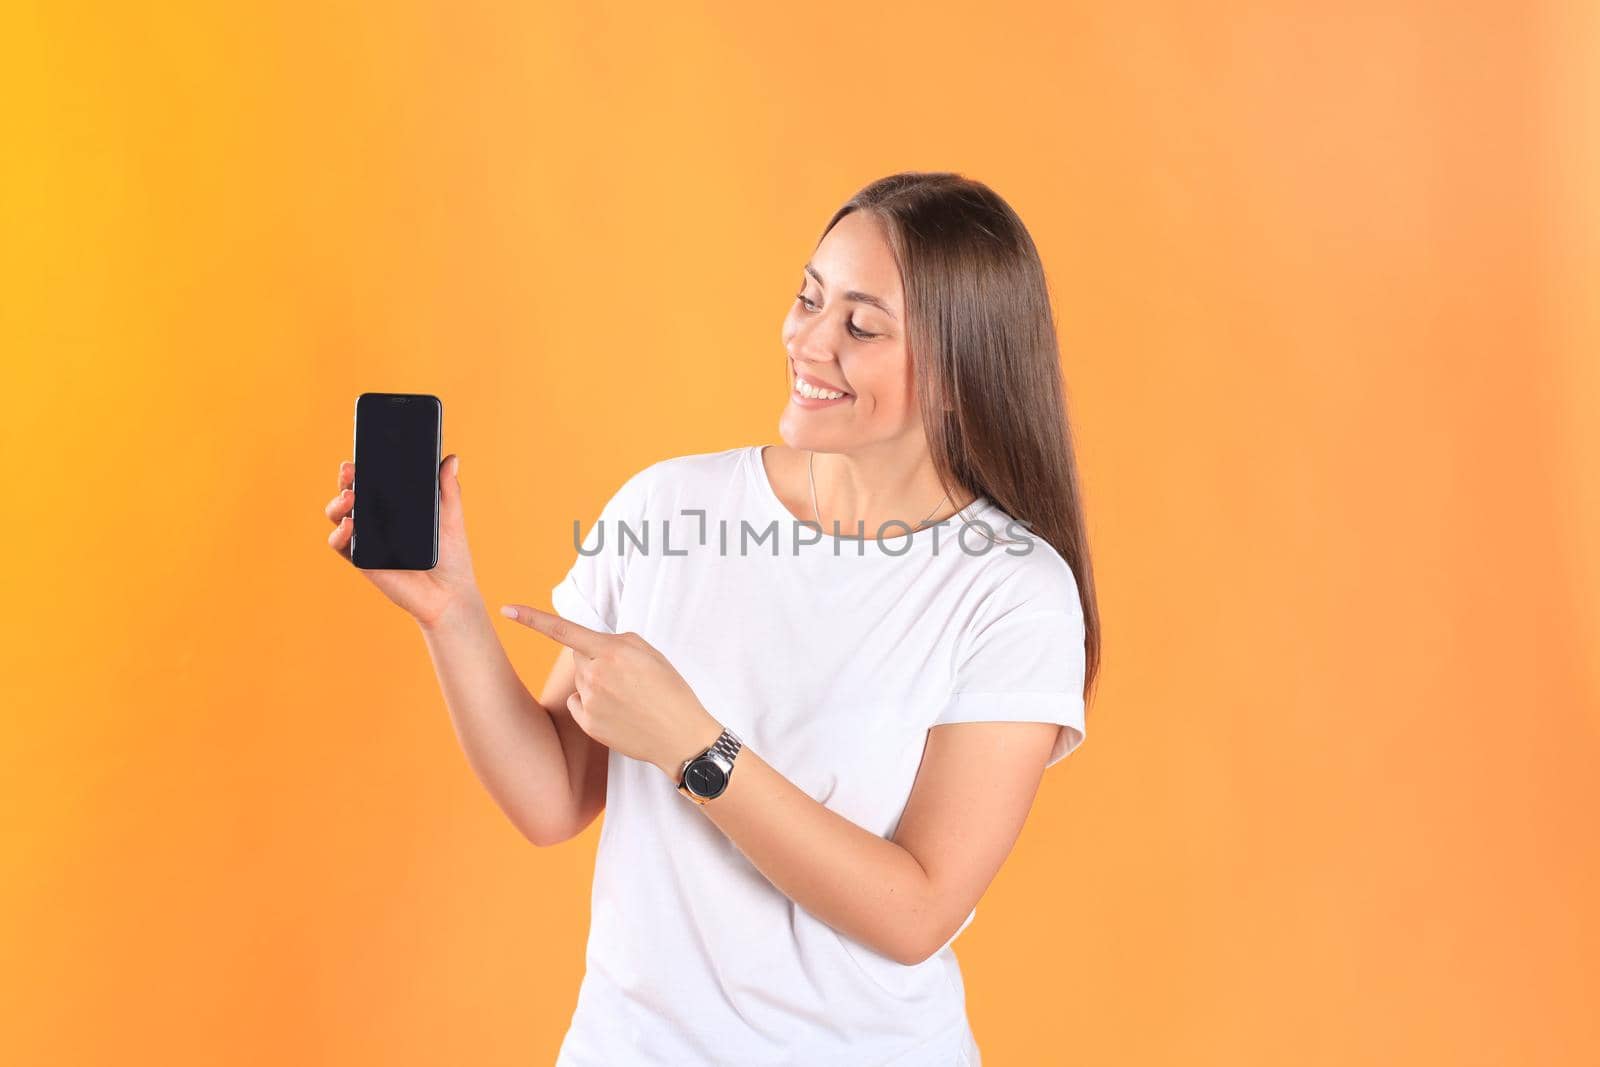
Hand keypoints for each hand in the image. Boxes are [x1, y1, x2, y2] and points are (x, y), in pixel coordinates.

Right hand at [325, 453, 482, 628]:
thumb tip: (452, 458)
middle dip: (345, 480)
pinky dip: (339, 533)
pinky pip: (340, 544)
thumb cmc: (451, 556)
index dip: (363, 469)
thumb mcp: (451, 517)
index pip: (372, 483)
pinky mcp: (361, 560)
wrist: (449, 593)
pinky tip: (350, 525)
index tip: (360, 457)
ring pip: (339, 516)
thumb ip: (448, 489)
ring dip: (337, 503)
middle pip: (351, 495)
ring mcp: (367, 540)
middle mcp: (376, 521)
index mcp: (394, 508)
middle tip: (350, 470)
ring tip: (351, 497)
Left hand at [497, 604, 723, 779]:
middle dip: (596, 661)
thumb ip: (617, 642)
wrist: (680, 736)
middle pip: (579, 658)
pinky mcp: (587, 723)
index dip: (532, 619)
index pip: (564, 630)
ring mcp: (589, 700)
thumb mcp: (650, 654)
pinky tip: (618, 715)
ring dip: (598, 685)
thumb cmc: (670, 691)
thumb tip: (592, 646)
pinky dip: (592, 706)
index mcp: (612, 651)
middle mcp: (595, 674)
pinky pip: (578, 703)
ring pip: (581, 682)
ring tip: (629, 699)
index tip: (506, 610)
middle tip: (629, 678)